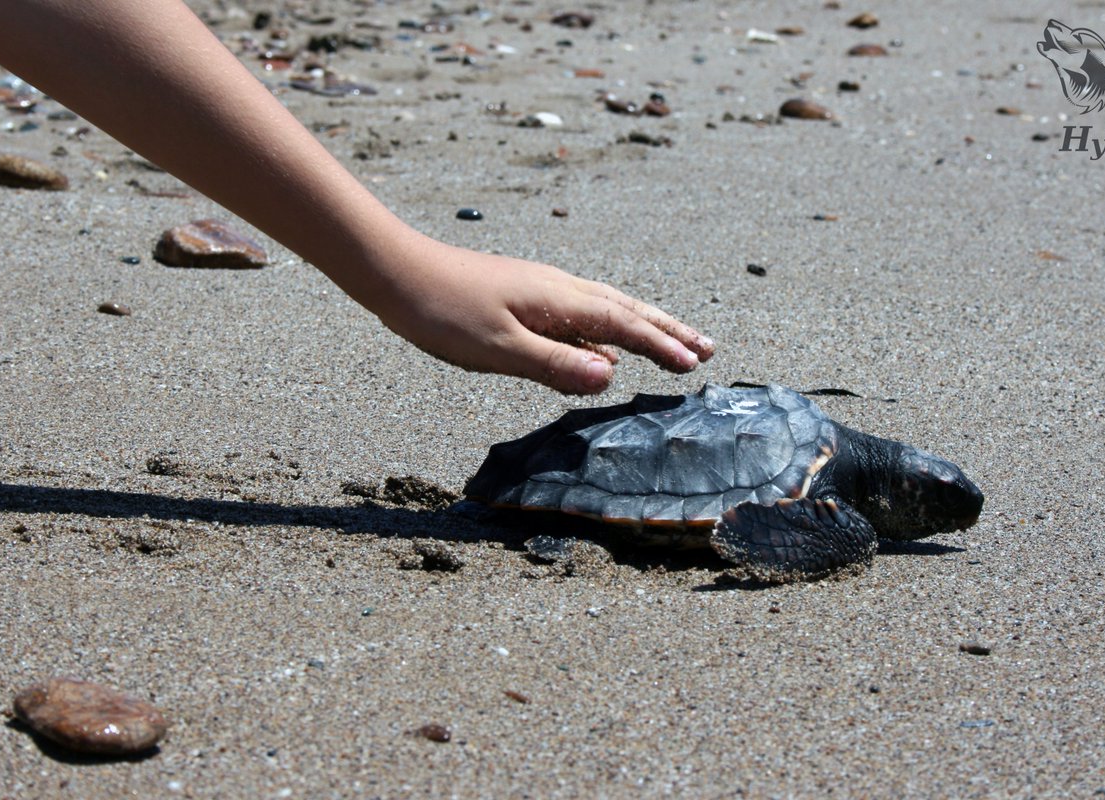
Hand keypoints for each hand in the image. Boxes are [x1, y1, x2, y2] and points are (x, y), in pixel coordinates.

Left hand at [369, 235, 713, 394]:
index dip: (661, 346)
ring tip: (673, 343)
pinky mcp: (525, 298)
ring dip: (644, 328)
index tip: (695, 365)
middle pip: (627, 310)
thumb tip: (612, 376)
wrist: (396, 271)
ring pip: (607, 309)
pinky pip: (582, 316)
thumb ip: (554, 364)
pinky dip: (608, 331)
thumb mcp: (498, 347)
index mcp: (558, 300)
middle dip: (669, 330)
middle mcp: (559, 290)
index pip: (623, 326)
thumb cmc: (442, 310)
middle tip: (708, 348)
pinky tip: (606, 350)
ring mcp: (542, 291)